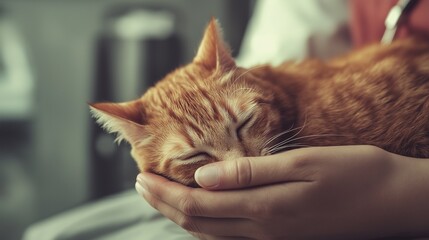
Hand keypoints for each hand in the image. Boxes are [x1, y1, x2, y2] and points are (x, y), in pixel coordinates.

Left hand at [135, 145, 428, 239]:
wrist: (394, 202)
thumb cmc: (354, 174)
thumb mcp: (302, 164)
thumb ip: (250, 172)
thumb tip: (204, 175)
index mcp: (264, 209)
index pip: (196, 206)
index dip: (163, 193)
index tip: (141, 176)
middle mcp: (262, 231)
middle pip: (197, 223)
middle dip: (163, 204)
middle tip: (140, 184)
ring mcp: (272, 239)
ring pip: (210, 233)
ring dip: (180, 214)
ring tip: (160, 196)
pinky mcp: (282, 237)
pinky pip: (231, 236)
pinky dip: (205, 223)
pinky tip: (200, 211)